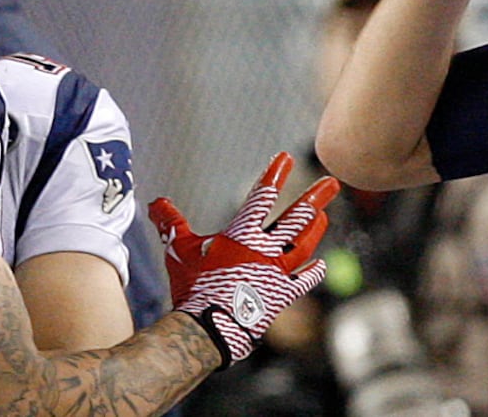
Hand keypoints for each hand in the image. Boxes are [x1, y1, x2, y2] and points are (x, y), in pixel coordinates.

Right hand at [149, 152, 338, 367]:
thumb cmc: (191, 287)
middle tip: (332, 183)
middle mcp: (265, 251)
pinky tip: (320, 264)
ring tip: (324, 215)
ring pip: (303, 245)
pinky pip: (302, 282)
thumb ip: (170, 223)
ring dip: (315, 229)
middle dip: (315, 198)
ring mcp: (276, 274)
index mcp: (242, 235)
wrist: (207, 329)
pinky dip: (312, 273)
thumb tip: (155, 202)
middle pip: (296, 218)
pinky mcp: (281, 297)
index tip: (285, 158)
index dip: (274, 175)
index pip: (261, 197)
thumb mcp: (178, 250)